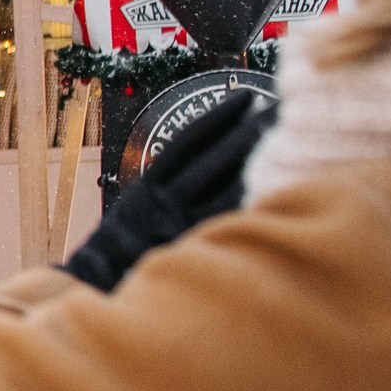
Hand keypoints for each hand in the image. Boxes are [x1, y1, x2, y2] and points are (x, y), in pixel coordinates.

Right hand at [64, 87, 276, 291]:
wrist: (100, 293)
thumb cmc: (120, 254)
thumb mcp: (131, 213)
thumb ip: (161, 188)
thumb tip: (207, 157)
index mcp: (146, 189)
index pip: (189, 142)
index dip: (219, 117)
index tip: (245, 97)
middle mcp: (164, 205)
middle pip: (215, 159)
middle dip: (250, 131)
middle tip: (281, 109)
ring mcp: (183, 232)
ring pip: (230, 189)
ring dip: (263, 164)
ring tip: (290, 142)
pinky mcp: (198, 255)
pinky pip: (236, 225)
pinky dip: (258, 204)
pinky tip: (285, 188)